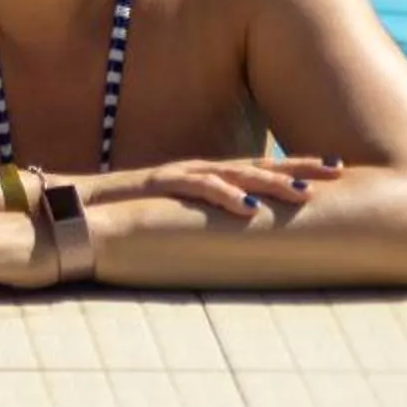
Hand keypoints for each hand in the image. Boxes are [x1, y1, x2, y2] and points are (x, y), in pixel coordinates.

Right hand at [77, 155, 340, 219]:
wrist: (69, 206)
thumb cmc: (121, 216)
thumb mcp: (172, 219)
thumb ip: (202, 223)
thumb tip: (239, 241)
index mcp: (201, 178)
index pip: (255, 169)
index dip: (294, 168)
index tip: (335, 170)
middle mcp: (193, 171)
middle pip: (254, 165)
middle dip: (298, 167)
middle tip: (338, 170)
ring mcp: (174, 174)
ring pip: (232, 174)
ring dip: (270, 183)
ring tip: (304, 193)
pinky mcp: (155, 185)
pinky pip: (195, 188)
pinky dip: (223, 195)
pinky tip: (247, 207)